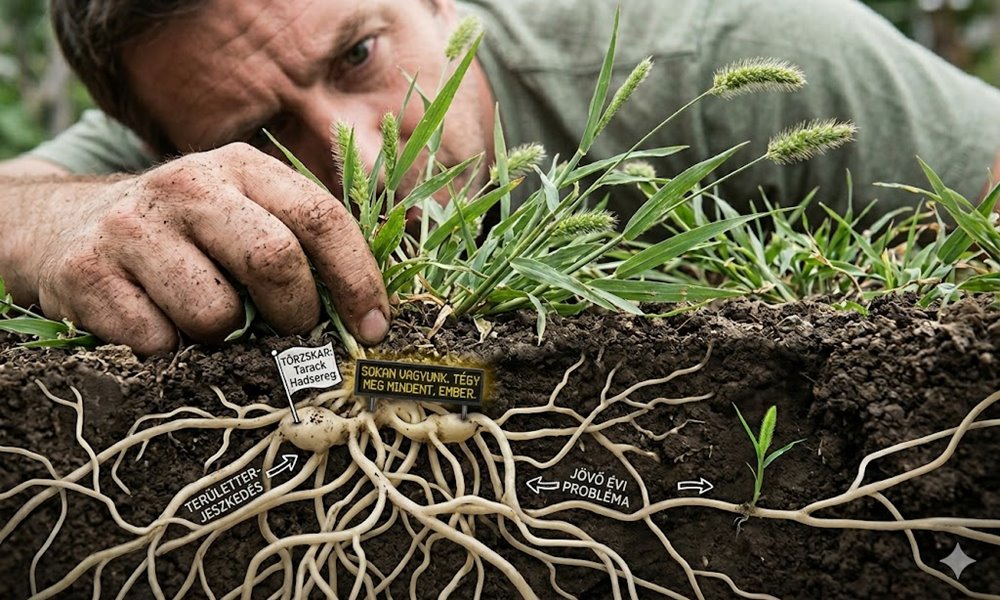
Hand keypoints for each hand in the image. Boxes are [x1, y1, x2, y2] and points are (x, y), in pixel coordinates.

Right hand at [26, 143, 388, 354]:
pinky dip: (170, 354)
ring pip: (214, 313)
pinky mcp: (85, 271)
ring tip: (207, 323)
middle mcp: (188, 185)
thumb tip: (371, 318)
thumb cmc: (184, 238)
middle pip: (274, 259)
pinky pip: (157, 342)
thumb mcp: (243, 216)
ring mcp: (132, 226)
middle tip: (291, 335)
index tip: (374, 330)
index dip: (357, 280)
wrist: (61, 226)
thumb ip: (301, 247)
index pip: (320, 218)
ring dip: (224, 339)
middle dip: (296, 314)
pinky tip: (157, 327)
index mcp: (242, 167)